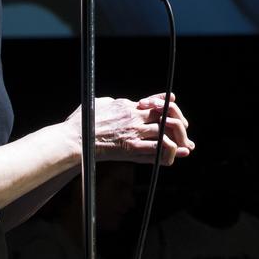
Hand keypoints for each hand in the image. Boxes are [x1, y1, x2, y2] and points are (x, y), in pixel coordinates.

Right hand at [74, 93, 193, 165]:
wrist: (73, 138)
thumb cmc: (81, 123)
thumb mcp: (98, 103)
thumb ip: (110, 102)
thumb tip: (114, 102)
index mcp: (128, 104)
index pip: (157, 102)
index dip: (170, 107)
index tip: (177, 112)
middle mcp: (134, 115)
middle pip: (166, 114)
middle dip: (180, 125)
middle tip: (185, 136)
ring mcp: (134, 130)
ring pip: (166, 129)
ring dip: (179, 139)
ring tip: (185, 148)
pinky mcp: (131, 147)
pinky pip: (158, 147)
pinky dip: (170, 152)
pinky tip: (175, 157)